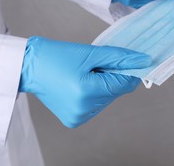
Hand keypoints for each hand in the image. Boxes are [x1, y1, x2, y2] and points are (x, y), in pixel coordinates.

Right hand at [19, 36, 150, 127]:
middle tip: (98, 63)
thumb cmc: (56, 56)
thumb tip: (143, 61)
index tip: (135, 60)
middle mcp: (84, 110)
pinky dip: (95, 93)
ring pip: (107, 99)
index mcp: (87, 92)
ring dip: (104, 84)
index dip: (131, 71)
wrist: (29, 66)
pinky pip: (96, 105)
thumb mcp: (90, 53)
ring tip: (86, 73)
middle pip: (115, 92)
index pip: (123, 84)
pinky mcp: (74, 120)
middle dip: (113, 76)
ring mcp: (78, 117)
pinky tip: (81, 83)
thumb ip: (119, 58)